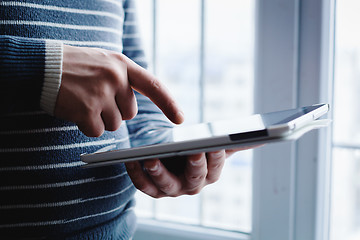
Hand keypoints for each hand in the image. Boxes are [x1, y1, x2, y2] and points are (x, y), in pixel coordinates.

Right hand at [54, 45, 183, 136]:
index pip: (153, 85)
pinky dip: (86, 126)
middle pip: (129, 113)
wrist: (42, 65)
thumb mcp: (104, 62)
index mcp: (122, 65)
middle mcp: (116, 78)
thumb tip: (131, 108)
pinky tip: (75, 111)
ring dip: (99, 119)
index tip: (180, 118)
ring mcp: (101, 94)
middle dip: (114, 112)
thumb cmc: (73, 66)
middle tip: (95, 99)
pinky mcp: (87, 109)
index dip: (168, 103)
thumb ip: (122, 79)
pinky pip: (96, 131)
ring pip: (113, 124)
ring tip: (83, 101)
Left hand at [126, 150, 231, 197]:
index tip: (214, 144)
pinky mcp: (154, 190)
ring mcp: (172, 189)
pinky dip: (137, 175)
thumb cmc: (198, 150)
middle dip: (195, 165)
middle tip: (192, 151)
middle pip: (195, 178)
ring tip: (151, 159)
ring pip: (167, 185)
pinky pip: (144, 186)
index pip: (216, 167)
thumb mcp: (216, 146)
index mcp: (210, 174)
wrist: (176, 159)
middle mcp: (193, 185)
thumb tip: (264, 135)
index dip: (216, 157)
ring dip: (159, 173)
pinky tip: (131, 160)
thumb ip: (238, 142)